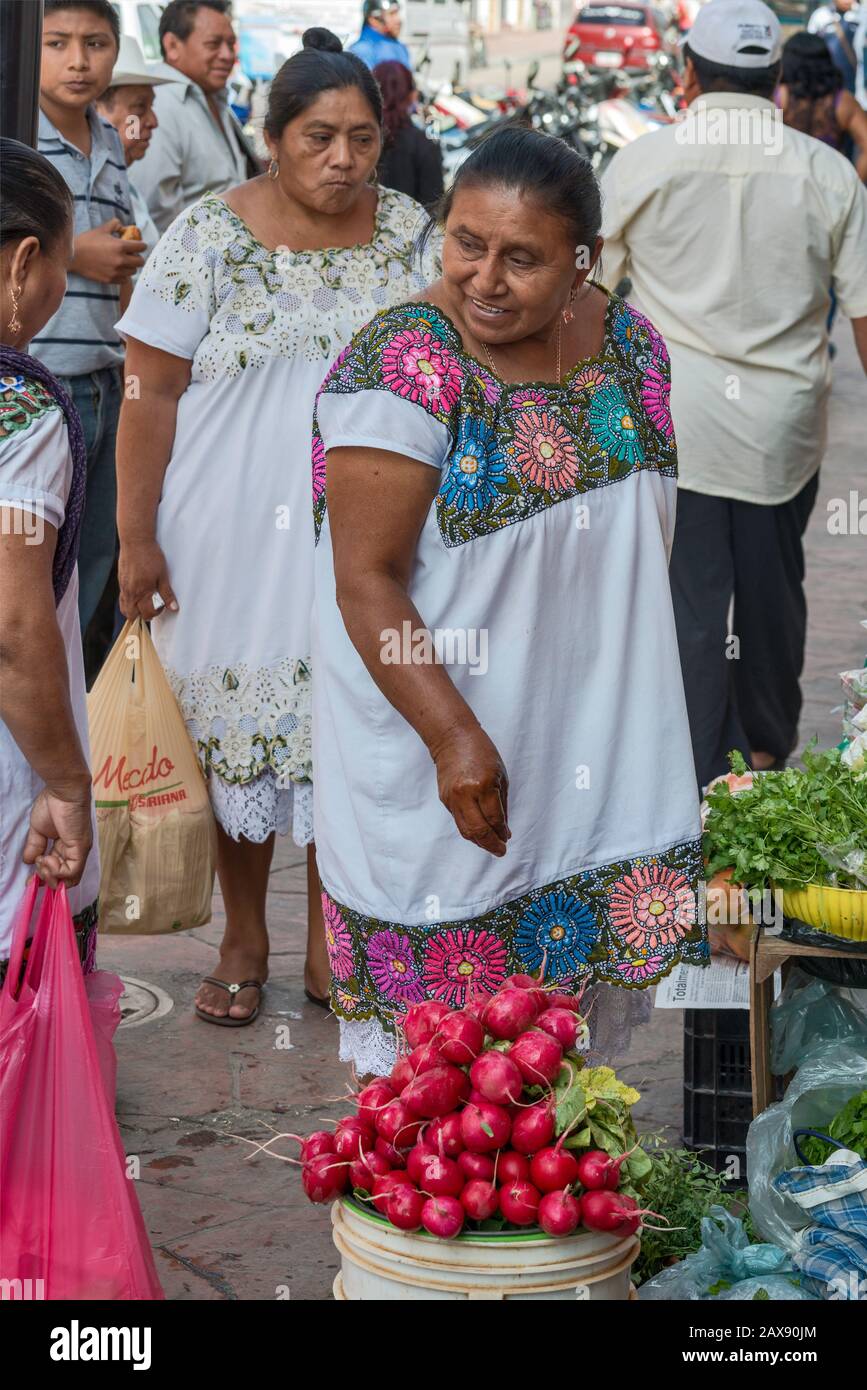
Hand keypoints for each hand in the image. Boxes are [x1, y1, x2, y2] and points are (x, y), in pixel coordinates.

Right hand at [23, 782, 92, 888]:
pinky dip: (57, 871)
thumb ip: (35, 846)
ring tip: (42, 860)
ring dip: (50, 875)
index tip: (30, 880)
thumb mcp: (39, 830)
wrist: (62, 791)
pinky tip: (47, 859)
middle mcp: (74, 852)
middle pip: (64, 878)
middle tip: (37, 866)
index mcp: (66, 846)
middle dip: (46, 878)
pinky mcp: (80, 849)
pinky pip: (72, 872)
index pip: (58, 870)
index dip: (45, 877)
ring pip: (69, 878)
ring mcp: (79, 851)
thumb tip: (29, 861)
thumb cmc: (52, 804)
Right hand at [71, 219, 145, 283]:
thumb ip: (114, 225)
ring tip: (124, 263)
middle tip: (133, 255)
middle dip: (138, 257)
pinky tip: (118, 270)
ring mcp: (116, 271)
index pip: (141, 247)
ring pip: (133, 271)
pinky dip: (124, 275)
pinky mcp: (111, 279)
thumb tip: (122, 226)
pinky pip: (125, 280)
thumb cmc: (87, 241)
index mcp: (120, 246)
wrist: (73, 256)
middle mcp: (121, 260)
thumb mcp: (101, 229)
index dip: (142, 245)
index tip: (140, 245)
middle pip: (140, 261)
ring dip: (131, 266)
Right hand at [118, 536, 177, 619]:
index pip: (147, 613)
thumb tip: (173, 608)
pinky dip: (129, 601)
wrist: (136, 541)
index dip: (156, 612)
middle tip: (152, 605)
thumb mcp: (163, 575)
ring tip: (144, 601)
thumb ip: (167, 593)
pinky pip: (122, 598)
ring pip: (124, 608)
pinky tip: (137, 594)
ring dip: (134, 609)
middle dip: (142, 614)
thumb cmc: (151, 556)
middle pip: (132, 615)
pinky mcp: (120, 582)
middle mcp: (131, 592)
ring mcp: (124, 587)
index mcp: (143, 591)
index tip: (161, 605)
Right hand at [431, 721, 509, 856]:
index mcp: (483, 786)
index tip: (507, 838)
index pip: (494, 819)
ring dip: (479, 841)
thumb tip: (504, 829)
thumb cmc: (481, 752)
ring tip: (490, 845)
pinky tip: (479, 831)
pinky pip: (459, 820)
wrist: (452, 738)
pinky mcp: (444, 799)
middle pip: (478, 830)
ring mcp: (452, 798)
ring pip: (465, 830)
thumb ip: (502, 804)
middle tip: (500, 850)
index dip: (502, 832)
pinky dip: (470, 829)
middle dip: (491, 844)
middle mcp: (465, 794)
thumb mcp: (500, 776)